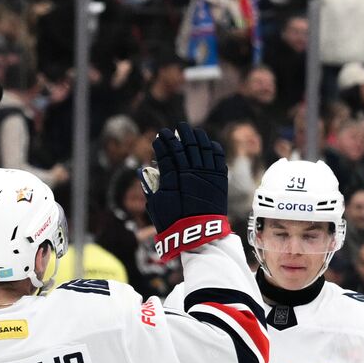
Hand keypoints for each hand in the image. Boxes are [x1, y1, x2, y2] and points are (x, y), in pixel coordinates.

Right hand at [139, 122, 229, 260]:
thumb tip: (144, 171)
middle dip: (180, 134)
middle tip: (177, 127)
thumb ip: (151, 186)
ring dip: (197, 137)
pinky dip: (214, 149)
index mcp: (172, 176)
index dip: (163, 142)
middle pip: (185, 145)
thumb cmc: (173, 222)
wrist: (198, 234)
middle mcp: (190, 171)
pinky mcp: (220, 180)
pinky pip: (218, 158)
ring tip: (193, 131)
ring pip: (203, 148)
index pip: (167, 151)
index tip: (160, 135)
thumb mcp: (156, 205)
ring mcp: (207, 174)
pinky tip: (210, 144)